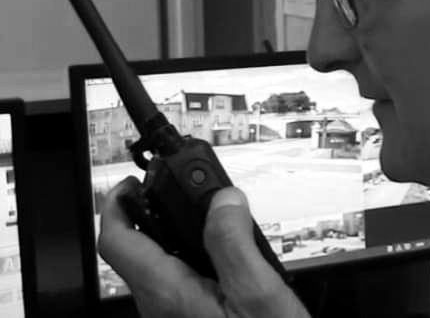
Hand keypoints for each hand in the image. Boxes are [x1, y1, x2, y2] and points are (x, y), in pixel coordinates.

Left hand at [98, 177, 310, 317]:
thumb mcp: (258, 292)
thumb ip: (235, 241)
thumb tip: (223, 200)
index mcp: (168, 292)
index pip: (116, 241)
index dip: (116, 204)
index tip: (133, 182)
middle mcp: (160, 307)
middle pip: (137, 251)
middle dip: (157, 214)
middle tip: (182, 191)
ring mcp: (172, 317)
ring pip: (160, 267)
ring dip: (181, 237)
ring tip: (214, 218)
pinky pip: (181, 284)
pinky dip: (197, 260)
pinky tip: (229, 260)